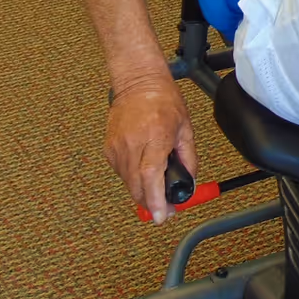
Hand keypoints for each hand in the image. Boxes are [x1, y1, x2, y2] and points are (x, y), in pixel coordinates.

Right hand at [105, 77, 195, 223]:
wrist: (137, 82)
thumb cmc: (164, 100)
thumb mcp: (186, 129)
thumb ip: (188, 158)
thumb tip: (189, 182)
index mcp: (155, 136)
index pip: (151, 176)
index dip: (155, 200)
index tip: (161, 215)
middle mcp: (132, 143)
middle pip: (137, 186)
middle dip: (151, 203)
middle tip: (165, 210)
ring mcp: (118, 146)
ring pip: (128, 183)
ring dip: (142, 192)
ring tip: (157, 189)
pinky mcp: (109, 148)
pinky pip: (121, 173)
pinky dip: (133, 178)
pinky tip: (143, 171)